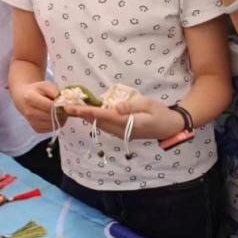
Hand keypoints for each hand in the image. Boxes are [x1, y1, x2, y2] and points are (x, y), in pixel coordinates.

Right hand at [14, 80, 60, 132]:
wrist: (24, 99)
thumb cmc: (36, 91)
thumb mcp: (46, 85)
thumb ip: (55, 92)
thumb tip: (65, 103)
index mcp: (30, 98)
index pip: (50, 106)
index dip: (61, 105)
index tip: (66, 103)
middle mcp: (29, 112)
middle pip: (53, 116)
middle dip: (63, 112)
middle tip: (65, 106)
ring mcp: (32, 122)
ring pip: (54, 124)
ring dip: (61, 118)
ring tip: (59, 110)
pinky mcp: (37, 129)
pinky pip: (53, 128)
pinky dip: (57, 123)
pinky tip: (54, 116)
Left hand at [64, 95, 184, 140]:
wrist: (170, 127)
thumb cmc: (161, 113)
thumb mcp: (149, 104)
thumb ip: (131, 105)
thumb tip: (115, 107)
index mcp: (129, 123)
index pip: (105, 117)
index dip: (90, 112)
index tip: (77, 109)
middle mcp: (122, 131)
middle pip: (99, 123)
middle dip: (83, 115)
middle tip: (67, 107)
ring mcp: (122, 133)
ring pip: (101, 126)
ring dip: (87, 118)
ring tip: (73, 109)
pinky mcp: (122, 133)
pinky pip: (106, 127)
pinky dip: (96, 120)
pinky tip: (89, 114)